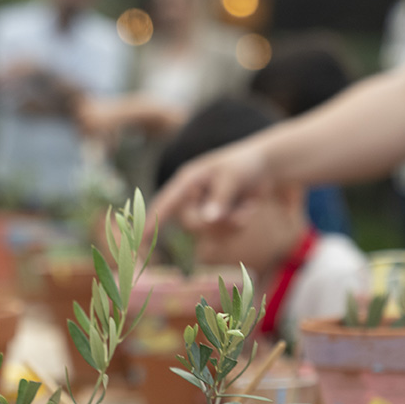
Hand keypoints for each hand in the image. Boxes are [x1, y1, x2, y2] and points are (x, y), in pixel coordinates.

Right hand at [150, 137, 271, 229]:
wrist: (264, 167)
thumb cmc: (243, 164)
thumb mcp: (232, 176)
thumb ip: (220, 198)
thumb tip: (208, 220)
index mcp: (187, 182)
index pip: (165, 203)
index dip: (151, 221)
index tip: (140, 239)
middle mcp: (190, 198)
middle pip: (192, 224)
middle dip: (216, 222)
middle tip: (239, 213)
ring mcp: (202, 210)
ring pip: (208, 232)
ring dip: (231, 223)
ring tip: (248, 205)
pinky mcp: (216, 221)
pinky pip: (222, 235)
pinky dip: (238, 226)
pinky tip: (248, 209)